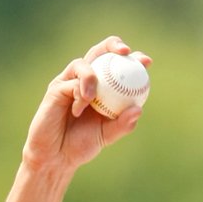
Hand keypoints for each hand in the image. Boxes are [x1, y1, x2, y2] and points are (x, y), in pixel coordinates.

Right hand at [21, 37, 151, 174]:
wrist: (57, 156)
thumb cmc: (82, 144)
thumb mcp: (107, 135)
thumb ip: (123, 124)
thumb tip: (138, 109)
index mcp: (102, 90)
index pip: (117, 68)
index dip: (132, 60)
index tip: (146, 61)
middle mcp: (86, 81)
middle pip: (99, 53)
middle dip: (112, 45)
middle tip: (125, 51)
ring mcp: (70, 82)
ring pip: (83, 64)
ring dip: (91, 77)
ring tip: (92, 98)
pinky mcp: (56, 88)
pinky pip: (70, 83)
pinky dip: (78, 94)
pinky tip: (79, 109)